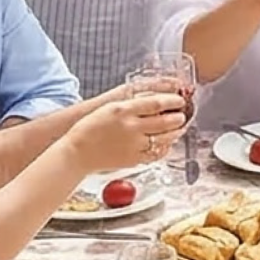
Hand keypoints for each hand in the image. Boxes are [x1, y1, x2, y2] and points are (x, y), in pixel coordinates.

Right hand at [67, 90, 186, 172]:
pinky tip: (166, 144)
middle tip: (183, 114)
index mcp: (123, 110)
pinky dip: (165, 148)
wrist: (77, 152)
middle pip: (164, 121)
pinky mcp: (134, 159)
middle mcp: (131, 127)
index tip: (179, 100)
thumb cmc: (89, 129)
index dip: (172, 101)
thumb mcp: (109, 108)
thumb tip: (154, 103)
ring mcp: (134, 145)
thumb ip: (132, 105)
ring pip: (164, 138)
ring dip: (176, 133)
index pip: (156, 103)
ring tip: (179, 128)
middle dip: (178, 118)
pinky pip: (156, 154)